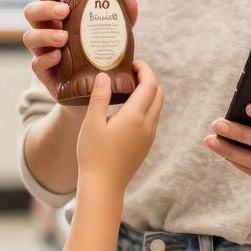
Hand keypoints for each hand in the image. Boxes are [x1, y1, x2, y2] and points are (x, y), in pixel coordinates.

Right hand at [23, 0, 138, 115]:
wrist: (95, 92)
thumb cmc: (101, 55)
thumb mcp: (113, 35)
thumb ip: (122, 19)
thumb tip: (131, 1)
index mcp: (59, 15)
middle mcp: (47, 30)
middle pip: (31, 12)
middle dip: (45, 8)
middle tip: (64, 12)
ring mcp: (43, 51)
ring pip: (30, 36)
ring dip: (45, 34)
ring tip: (64, 38)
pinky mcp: (44, 72)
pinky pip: (36, 63)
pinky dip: (46, 58)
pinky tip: (59, 57)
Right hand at [77, 61, 162, 190]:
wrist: (103, 186)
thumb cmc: (94, 154)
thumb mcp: (92, 122)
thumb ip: (99, 96)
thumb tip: (104, 75)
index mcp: (135, 116)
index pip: (150, 85)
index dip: (144, 70)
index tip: (132, 63)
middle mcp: (147, 125)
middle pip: (158, 94)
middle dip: (148, 79)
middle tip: (130, 73)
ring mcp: (149, 136)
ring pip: (157, 107)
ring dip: (148, 93)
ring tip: (128, 88)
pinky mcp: (146, 145)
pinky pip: (152, 119)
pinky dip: (146, 107)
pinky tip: (127, 109)